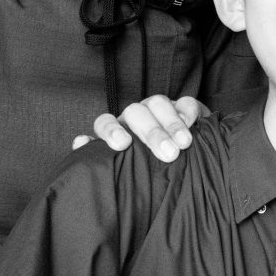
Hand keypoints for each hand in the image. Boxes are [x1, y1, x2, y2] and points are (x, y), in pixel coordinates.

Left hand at [75, 92, 207, 160]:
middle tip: (168, 154)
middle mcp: (136, 117)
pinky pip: (185, 101)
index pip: (105, 122)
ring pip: (159, 104)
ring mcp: (159, 109)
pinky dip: (188, 111)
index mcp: (118, 132)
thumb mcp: (125, 172)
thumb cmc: (147, 173)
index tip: (122, 144)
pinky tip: (194, 124)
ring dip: (171, 123)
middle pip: (136, 113)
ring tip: (184, 144)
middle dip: (152, 133)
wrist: (181, 165)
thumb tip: (80, 143)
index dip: (111, 131)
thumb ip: (103, 162)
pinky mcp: (183, 107)